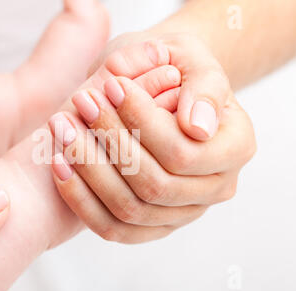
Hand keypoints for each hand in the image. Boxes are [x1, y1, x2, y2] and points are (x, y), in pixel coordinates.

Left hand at [49, 35, 255, 242]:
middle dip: (110, 142)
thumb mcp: (193, 59)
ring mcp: (182, 212)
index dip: (141, 122)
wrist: (161, 87)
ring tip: (63, 128)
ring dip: (88, 171)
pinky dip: (82, 200)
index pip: (182, 152)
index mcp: (235, 147)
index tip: (111, 86)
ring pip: (130, 210)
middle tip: (80, 101)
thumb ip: (204, 87)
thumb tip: (198, 128)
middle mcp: (215, 188)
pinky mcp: (151, 225)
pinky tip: (59, 164)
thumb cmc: (176, 68)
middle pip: (155, 185)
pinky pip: (113, 227)